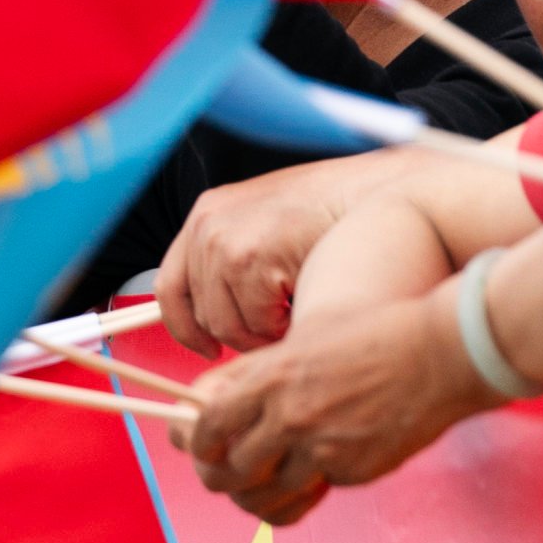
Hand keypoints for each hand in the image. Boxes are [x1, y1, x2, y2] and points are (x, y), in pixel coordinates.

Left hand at [158, 159, 379, 356]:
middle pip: (202, 315)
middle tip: (278, 329)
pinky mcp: (249, 257)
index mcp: (205, 217)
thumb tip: (218, 322)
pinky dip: (283, 325)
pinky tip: (305, 302)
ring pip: (227, 325)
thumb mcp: (265, 226)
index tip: (208, 349)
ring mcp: (223, 241)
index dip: (186, 328)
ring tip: (295, 311)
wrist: (372, 193)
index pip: (170, 288)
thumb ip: (236, 262)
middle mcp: (205, 226)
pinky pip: (256, 321)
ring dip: (264, 333)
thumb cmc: (330, 214)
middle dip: (241, 335)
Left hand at [182, 294, 488, 524]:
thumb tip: (218, 398)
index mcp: (271, 376)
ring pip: (264, 495)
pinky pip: (312, 494)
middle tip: (224, 477)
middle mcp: (288, 415)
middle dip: (219, 479)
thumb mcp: (304, 338)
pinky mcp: (351, 472)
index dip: (197, 442)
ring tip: (259, 492)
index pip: (208, 423)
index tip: (199, 447)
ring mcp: (320, 448)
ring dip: (256, 498)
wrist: (438, 354)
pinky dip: (304, 495)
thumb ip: (260, 372)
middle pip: (228, 470)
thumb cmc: (374, 335)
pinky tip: (307, 487)